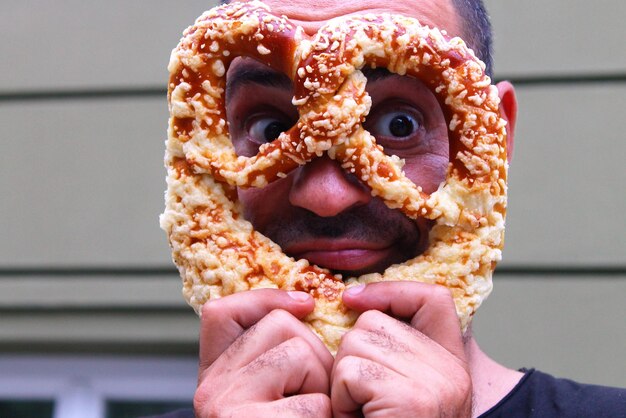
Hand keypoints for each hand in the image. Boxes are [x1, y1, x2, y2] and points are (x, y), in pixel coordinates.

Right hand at [194, 289, 332, 416]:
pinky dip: (327, 416)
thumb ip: (273, 356)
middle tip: (315, 395)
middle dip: (315, 353)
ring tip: (314, 413)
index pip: (221, 312)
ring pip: (300, 352)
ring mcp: (227, 406)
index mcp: (213, 376)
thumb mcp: (269, 393)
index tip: (305, 305)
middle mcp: (211, 387)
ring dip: (323, 384)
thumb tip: (305, 304)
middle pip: (280, 324)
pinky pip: (315, 400)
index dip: (267, 299)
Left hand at [331, 282, 471, 417]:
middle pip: (374, 322)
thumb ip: (397, 354)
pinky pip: (349, 373)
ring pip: (355, 342)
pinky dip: (340, 399)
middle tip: (359, 396)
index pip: (434, 300)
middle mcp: (450, 371)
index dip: (391, 291)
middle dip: (352, 355)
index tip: (353, 299)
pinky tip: (356, 417)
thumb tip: (356, 302)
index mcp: (453, 366)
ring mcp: (433, 383)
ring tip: (358, 409)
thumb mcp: (406, 390)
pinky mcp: (409, 399)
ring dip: (342, 379)